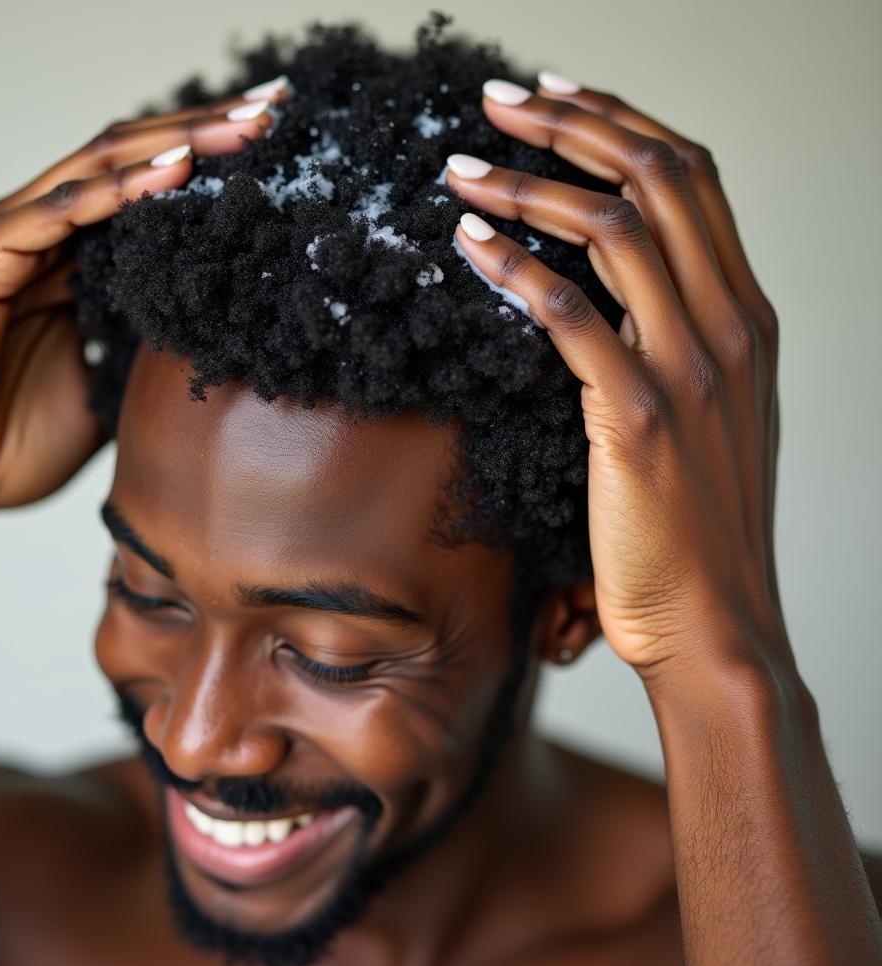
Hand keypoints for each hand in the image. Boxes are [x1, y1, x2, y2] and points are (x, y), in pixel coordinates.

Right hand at [0, 85, 284, 518]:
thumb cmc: (14, 440)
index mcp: (74, 260)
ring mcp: (9, 241)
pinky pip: (54, 214)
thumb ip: (148, 355)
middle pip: (131, 159)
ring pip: (99, 169)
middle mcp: (42, 234)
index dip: (209, 165)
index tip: (277, 151)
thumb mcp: (110, 391)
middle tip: (274, 112)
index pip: (147, 189)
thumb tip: (212, 351)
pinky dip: (113, 190)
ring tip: (240, 128)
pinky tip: (170, 173)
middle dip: (205, 133)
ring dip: (173, 144)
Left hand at [444, 76, 791, 688]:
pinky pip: (571, 316)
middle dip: (573, 123)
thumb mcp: (707, 422)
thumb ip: (674, 350)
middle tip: (498, 101)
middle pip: (657, 178)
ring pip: (613, 231)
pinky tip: (468, 246)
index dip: (622, 123)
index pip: (693, 180)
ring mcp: (690, 369)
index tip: (555, 97)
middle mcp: (731, 327)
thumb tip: (610, 299)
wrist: (714, 622)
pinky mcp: (638, 417)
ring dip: (530, 186)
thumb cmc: (694, 531)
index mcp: (748, 319)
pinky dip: (515, 269)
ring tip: (462, 169)